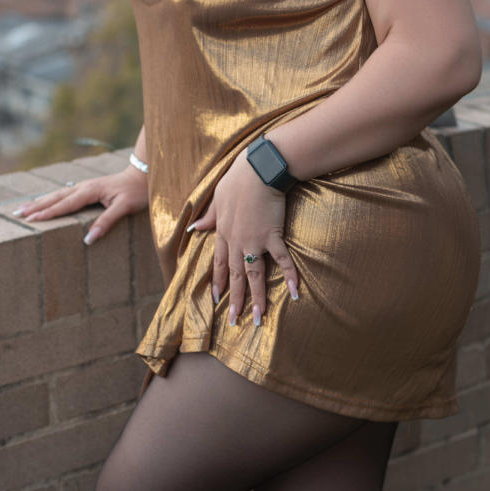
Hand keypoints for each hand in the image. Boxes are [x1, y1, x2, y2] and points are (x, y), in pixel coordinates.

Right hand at [13, 166, 147, 242]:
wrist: (143, 175)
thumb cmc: (136, 192)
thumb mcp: (124, 208)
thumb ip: (106, 222)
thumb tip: (88, 239)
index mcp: (90, 191)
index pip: (65, 204)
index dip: (48, 213)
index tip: (31, 219)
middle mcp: (83, 187)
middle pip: (55, 197)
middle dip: (36, 206)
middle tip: (17, 214)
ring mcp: (84, 186)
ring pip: (57, 194)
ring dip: (40, 201)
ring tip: (24, 208)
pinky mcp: (87, 188)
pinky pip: (64, 194)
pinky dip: (50, 198)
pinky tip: (44, 202)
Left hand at [189, 152, 298, 325]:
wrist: (259, 170)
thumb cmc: (238, 179)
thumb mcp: (218, 197)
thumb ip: (209, 216)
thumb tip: (193, 228)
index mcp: (223, 232)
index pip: (220, 262)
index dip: (220, 281)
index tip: (218, 298)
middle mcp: (236, 241)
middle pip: (235, 275)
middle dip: (235, 300)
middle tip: (234, 321)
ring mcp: (253, 241)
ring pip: (254, 275)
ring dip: (256, 299)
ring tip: (258, 319)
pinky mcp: (272, 236)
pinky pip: (282, 260)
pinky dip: (289, 276)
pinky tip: (296, 293)